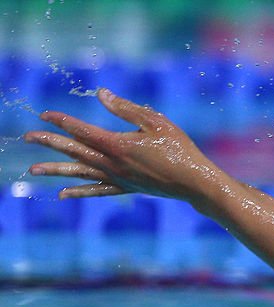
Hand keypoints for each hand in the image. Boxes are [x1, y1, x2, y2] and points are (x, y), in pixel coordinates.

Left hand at [24, 88, 226, 201]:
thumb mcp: (156, 121)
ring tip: (34, 170)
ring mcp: (118, 178)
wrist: (195, 182)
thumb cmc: (180, 148)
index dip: (62, 121)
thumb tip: (101, 94)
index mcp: (118, 145)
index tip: (45, 114)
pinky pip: (97, 190)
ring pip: (80, 173)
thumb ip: (126, 108)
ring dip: (55, 170)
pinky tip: (63, 194)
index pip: (82, 131)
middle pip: (75, 151)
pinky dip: (80, 192)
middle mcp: (113, 164)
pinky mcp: (126, 188)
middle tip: (28, 137)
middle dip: (50, 143)